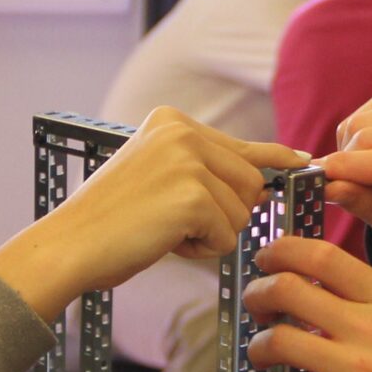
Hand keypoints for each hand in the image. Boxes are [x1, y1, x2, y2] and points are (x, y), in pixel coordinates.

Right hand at [0, 108, 309, 318]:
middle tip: (176, 223)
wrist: (69, 246)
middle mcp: (182, 132)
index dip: (274, 160)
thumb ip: (209, 173)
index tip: (302, 160)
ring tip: (163, 229)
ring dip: (211, 233)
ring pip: (241, 211)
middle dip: (225, 214)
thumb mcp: (160, 179)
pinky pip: (226, 236)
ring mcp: (187, 161)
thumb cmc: (110, 222)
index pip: (241, 145)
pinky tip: (163, 241)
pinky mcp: (191, 196)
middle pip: (249, 183)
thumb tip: (268, 185)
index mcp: (171, 121)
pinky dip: (200, 250)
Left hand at [242, 235, 371, 371]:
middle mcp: (367, 327)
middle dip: (259, 293)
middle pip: (287, 289)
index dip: (283, 250)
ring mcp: (354, 371)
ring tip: (263, 355)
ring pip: (277, 342)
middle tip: (257, 304)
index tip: (269, 258)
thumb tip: (334, 290)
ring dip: (258, 347)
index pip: (322, 256)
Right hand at [317, 86, 371, 256]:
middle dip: (346, 161)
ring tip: (365, 170)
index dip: (348, 168)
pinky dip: (358, 130)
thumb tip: (329, 186)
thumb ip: (368, 207)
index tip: (318, 177)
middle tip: (345, 184)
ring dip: (350, 146)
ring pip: (365, 119)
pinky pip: (368, 106)